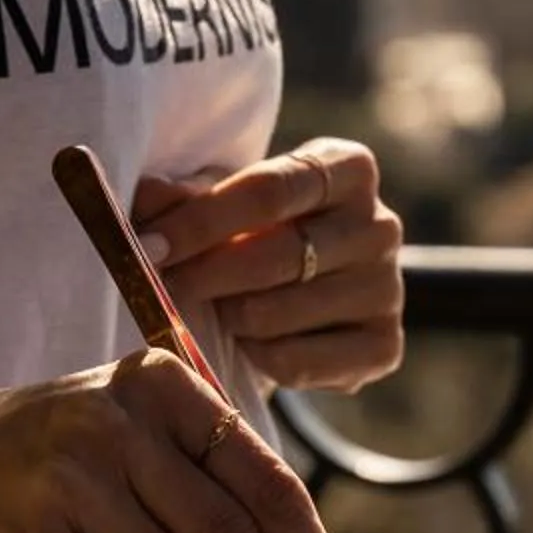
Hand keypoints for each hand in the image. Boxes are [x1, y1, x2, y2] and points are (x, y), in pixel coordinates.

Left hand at [133, 139, 404, 394]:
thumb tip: (144, 200)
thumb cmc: (258, 233)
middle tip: (158, 287)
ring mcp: (388, 290)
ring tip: (216, 311)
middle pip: (278, 256)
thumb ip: (184, 199)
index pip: (271, 190)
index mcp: (347, 168)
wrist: (308, 293)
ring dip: (230, 318)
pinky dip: (258, 359)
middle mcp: (381, 226)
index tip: (148, 244)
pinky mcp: (385, 347)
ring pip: (280, 314)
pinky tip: (249, 344)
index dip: (202, 220)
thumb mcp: (222, 202)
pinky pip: (298, 363)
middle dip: (205, 274)